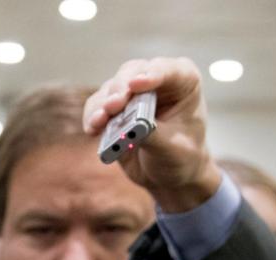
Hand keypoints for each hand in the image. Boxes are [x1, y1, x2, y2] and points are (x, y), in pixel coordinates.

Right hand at [83, 58, 222, 212]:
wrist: (166, 174)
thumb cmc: (180, 157)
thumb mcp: (172, 150)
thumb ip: (153, 135)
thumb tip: (131, 126)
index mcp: (183, 83)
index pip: (168, 70)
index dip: (152, 74)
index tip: (137, 85)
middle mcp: (155, 81)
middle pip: (132, 72)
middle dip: (120, 89)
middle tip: (113, 106)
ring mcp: (131, 93)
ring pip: (111, 88)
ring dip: (102, 104)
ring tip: (99, 121)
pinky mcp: (112, 109)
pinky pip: (96, 106)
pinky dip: (92, 116)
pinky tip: (92, 129)